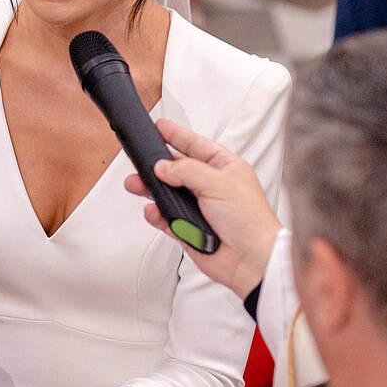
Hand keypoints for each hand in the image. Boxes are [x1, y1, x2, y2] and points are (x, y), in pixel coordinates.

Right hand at [124, 118, 280, 298]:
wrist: (251, 260)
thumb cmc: (250, 221)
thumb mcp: (218, 184)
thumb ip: (187, 171)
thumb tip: (163, 167)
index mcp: (225, 168)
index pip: (196, 145)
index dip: (177, 135)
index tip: (160, 126)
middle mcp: (212, 186)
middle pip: (177, 168)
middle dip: (157, 164)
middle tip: (139, 158)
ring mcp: (200, 207)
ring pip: (168, 193)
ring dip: (151, 189)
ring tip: (135, 184)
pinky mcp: (190, 228)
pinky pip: (166, 218)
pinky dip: (157, 214)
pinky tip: (153, 210)